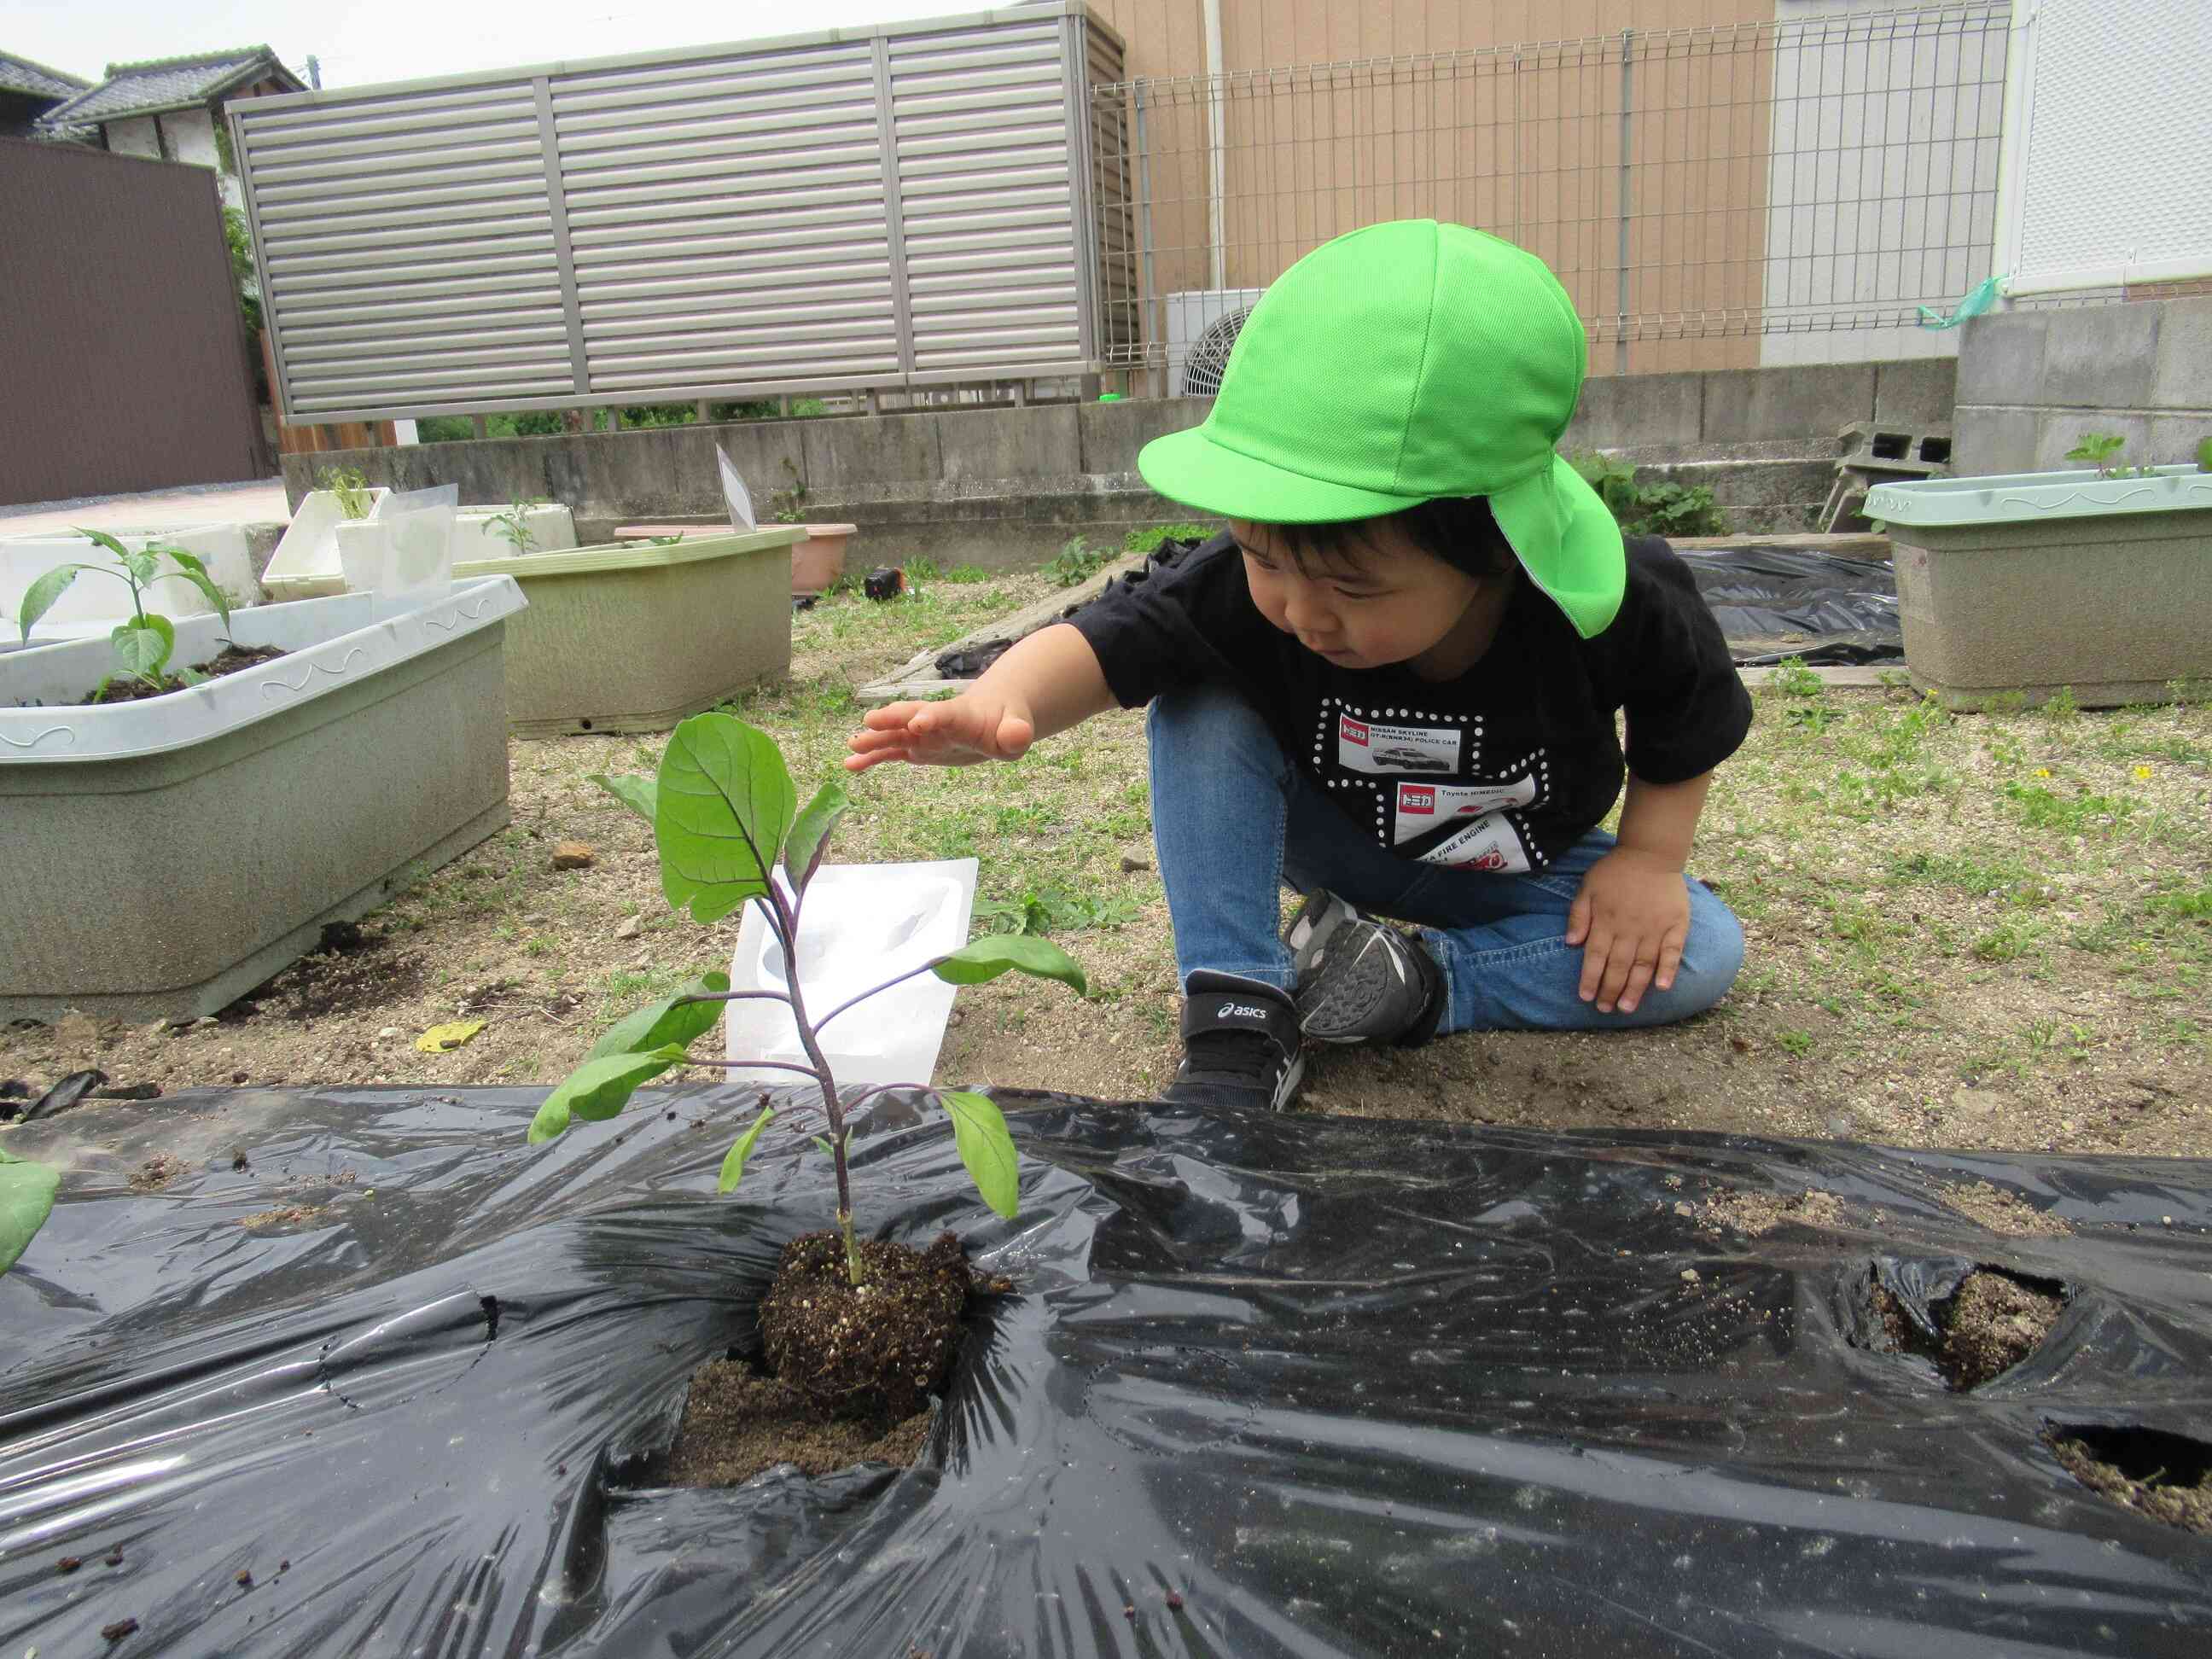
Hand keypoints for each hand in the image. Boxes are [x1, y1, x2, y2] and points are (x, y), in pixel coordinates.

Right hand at [845, 692, 1035, 771]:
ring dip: (874, 740)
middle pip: (911, 716)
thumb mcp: (1017, 729)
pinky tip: (851, 766)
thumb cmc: (1007, 723)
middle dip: (892, 719)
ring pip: (895, 735)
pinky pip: (892, 752)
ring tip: (850, 748)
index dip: (932, 717)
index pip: (945, 714)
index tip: (917, 723)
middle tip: (869, 722)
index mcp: (961, 715)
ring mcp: (923, 734)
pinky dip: (873, 758)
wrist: (995, 715)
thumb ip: (1016, 733)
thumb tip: (1016, 737)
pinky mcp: (917, 747)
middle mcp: (936, 721)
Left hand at [1564, 848, 1691, 1014]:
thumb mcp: (1588, 887)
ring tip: (1626, 1008)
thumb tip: (1570, 944)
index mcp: (1606, 920)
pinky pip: (1672, 951)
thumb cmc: (1615, 871)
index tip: (1585, 997)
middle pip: (1618, 966)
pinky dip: (1668, 970)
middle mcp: (1629, 928)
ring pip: (1643, 965)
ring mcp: (1655, 928)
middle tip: (1605, 1010)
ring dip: (1634, 989)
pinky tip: (1662, 987)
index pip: (1595, 957)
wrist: (1651, 853)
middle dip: (1610, 991)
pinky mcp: (1676, 925)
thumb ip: (1578, 915)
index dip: (1590, 979)